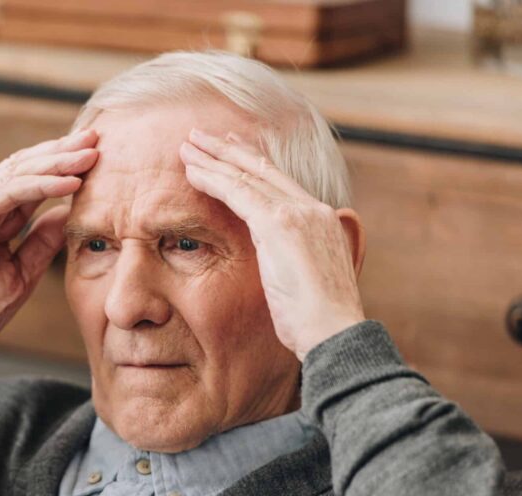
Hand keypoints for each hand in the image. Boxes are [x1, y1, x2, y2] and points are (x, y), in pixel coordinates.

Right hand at [0, 129, 99, 366]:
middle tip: (97, 138)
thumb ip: (41, 244)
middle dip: (62, 152)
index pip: (30, 182)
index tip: (97, 159)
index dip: (62, 168)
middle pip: (24, 168)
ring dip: (55, 162)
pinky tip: (68, 183)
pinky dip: (39, 186)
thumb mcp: (20, 275)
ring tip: (89, 155)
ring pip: (16, 173)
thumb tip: (67, 214)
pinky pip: (6, 194)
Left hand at [179, 128, 365, 362]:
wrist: (335, 333)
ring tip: (186, 146)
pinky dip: (212, 179)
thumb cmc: (320, 325)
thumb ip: (301, 267)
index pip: (281, 183)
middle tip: (202, 136)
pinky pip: (237, 192)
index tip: (231, 152)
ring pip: (246, 175)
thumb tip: (292, 270)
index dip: (252, 165)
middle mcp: (313, 210)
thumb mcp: (313, 287)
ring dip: (213, 159)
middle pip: (263, 170)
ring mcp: (298, 214)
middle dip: (229, 150)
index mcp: (324, 222)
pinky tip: (191, 172)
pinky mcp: (279, 224)